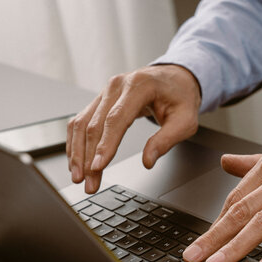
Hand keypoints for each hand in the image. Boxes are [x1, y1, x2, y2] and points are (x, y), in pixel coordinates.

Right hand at [66, 65, 200, 193]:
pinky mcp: (100, 100)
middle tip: (88, 183)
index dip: (105, 144)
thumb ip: (166, 140)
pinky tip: (77, 161)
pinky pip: (82, 121)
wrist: (175, 78)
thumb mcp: (185, 121)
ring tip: (79, 178)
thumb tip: (148, 161)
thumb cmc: (180, 97)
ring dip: (78, 153)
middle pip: (95, 124)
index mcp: (140, 86)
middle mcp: (117, 86)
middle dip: (89, 157)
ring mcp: (106, 91)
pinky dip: (76, 143)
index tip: (98, 166)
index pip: (116, 118)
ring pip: (82, 124)